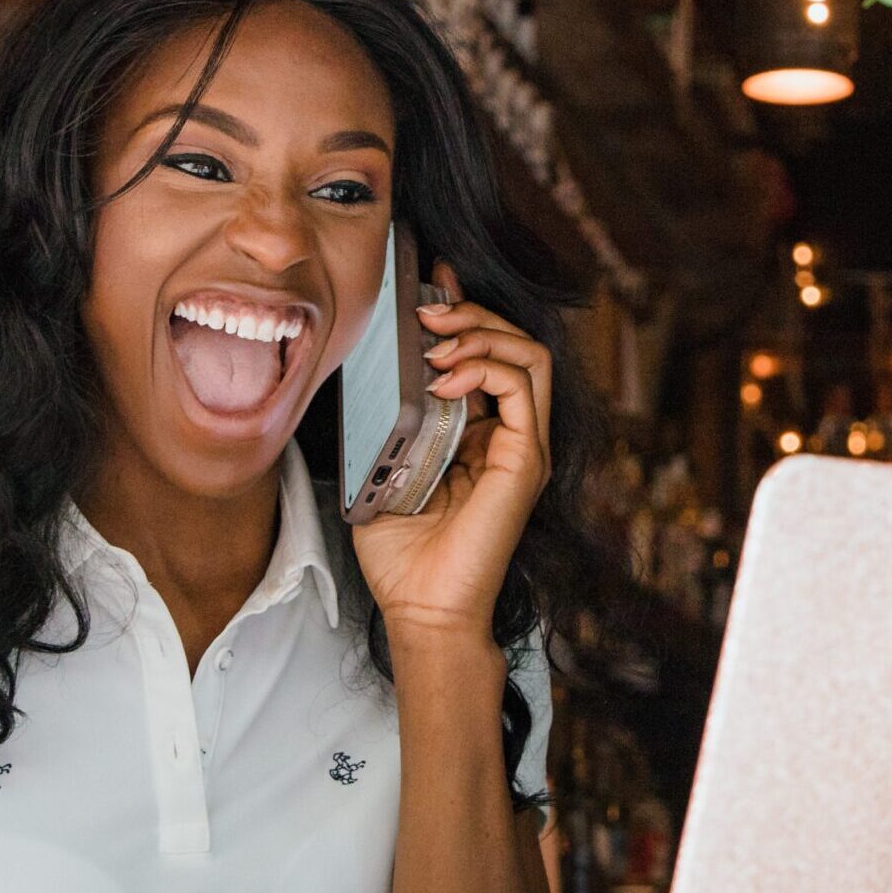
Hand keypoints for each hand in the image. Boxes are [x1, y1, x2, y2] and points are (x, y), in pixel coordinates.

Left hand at [351, 258, 552, 640]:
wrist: (421, 608)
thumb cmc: (401, 556)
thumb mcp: (380, 471)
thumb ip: (384, 425)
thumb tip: (363, 374)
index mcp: (479, 436)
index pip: (485, 355)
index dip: (461, 312)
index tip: (427, 284)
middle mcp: (509, 437)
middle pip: (512, 343)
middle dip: (469, 314)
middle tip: (426, 310)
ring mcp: (524, 447)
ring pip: (528, 354)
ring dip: (480, 334)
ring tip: (436, 343)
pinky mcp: (527, 460)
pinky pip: (525, 385)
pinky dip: (486, 366)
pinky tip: (444, 378)